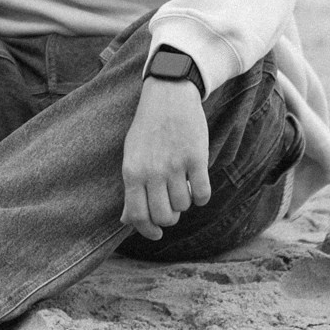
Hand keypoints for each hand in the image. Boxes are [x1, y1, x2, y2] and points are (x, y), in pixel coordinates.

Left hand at [119, 77, 210, 240]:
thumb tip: (126, 221)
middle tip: (171, 207)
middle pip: (164, 217)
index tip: (156, 234)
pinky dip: (202, 196)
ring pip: (184, 206)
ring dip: (185, 202)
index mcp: (132, 172)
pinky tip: (197, 185)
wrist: (168, 96)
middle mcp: (152, 171)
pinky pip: (203, 194)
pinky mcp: (197, 158)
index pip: (138, 216)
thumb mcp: (131, 157)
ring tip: (182, 186)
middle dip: (169, 218)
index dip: (148, 231)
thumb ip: (131, 190)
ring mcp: (175, 165)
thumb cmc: (147, 130)